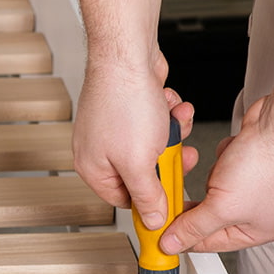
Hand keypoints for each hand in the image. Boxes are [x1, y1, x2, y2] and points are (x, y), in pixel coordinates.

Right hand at [72, 53, 196, 228]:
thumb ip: (147, 196)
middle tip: (179, 155)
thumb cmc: (123, 101)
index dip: (151, 203)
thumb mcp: (139, 162)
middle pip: (143, 173)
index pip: (125, 200)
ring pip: (154, 146)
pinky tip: (170, 105)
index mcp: (93, 168)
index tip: (171, 201)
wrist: (128, 54)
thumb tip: (153, 218)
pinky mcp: (130, 108)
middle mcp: (100, 149)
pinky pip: (156, 123)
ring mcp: (115, 127)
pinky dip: (168, 114)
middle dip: (167, 161)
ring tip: (175, 121)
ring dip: (173, 134)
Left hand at [159, 96, 273, 252]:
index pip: (210, 243)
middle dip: (199, 200)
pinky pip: (220, 166)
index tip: (161, 235)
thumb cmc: (267, 165)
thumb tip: (174, 244)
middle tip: (178, 196)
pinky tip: (233, 153)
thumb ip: (194, 227)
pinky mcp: (247, 162)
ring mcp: (253, 185)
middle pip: (209, 216)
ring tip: (225, 168)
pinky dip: (222, 158)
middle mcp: (256, 211)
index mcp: (256, 231)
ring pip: (213, 188)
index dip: (184, 239)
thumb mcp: (222, 206)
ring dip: (213, 175)